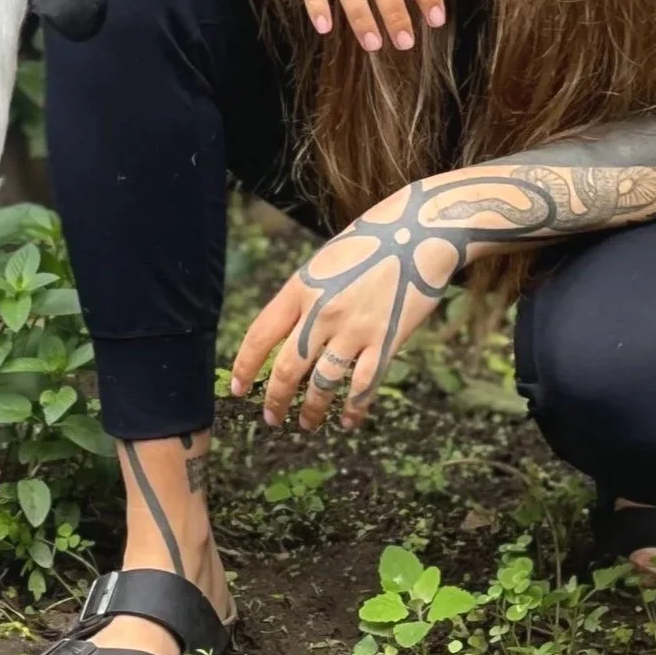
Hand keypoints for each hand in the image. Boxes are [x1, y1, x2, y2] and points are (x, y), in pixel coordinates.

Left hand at [229, 187, 471, 430]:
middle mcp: (321, 311)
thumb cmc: (370, 241)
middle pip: (288, 368)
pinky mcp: (386, 340)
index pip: (260, 335)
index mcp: (301, 288)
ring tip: (307, 423)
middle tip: (271, 417)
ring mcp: (354, 328)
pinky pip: (363, 385)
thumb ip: (305, 297)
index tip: (238, 389)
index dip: (245, 367)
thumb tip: (289, 335)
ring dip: (312, 410)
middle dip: (275, 399)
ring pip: (323, 384)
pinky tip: (348, 422)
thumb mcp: (324, 262)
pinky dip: (353, 409)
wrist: (418, 231)